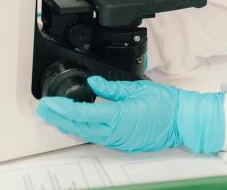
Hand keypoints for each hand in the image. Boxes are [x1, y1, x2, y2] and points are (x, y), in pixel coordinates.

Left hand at [36, 75, 225, 153]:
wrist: (183, 121)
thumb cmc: (166, 105)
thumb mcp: (138, 88)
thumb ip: (113, 88)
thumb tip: (94, 83)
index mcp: (119, 117)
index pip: (82, 114)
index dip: (62, 110)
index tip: (49, 103)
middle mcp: (116, 133)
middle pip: (79, 127)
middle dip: (58, 119)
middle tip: (43, 110)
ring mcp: (118, 141)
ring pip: (85, 134)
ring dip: (67, 125)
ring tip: (53, 116)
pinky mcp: (122, 143)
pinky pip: (96, 137)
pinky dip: (82, 130)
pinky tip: (75, 125)